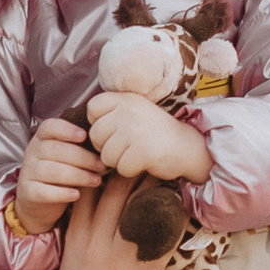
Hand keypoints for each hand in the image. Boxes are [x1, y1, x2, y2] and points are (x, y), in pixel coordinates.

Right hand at [12, 117, 101, 236]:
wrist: (39, 201)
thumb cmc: (62, 172)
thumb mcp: (68, 155)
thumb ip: (81, 146)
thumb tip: (111, 141)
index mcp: (42, 139)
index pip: (49, 127)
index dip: (67, 130)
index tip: (85, 136)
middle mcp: (32, 152)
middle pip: (56, 150)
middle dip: (83, 158)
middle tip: (102, 166)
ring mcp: (28, 172)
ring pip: (52, 171)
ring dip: (78, 175)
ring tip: (96, 180)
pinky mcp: (28, 192)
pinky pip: (44, 191)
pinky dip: (62, 193)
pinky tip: (76, 195)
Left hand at [86, 89, 212, 184]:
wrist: (188, 148)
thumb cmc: (156, 135)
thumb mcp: (134, 114)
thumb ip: (111, 115)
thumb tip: (81, 133)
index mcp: (126, 99)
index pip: (93, 108)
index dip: (98, 123)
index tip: (115, 130)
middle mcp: (129, 110)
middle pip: (95, 135)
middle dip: (107, 147)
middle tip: (128, 146)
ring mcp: (135, 130)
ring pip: (106, 155)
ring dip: (119, 161)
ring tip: (137, 153)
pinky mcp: (142, 151)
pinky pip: (121, 168)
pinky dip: (131, 170)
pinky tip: (145, 162)